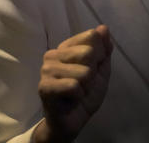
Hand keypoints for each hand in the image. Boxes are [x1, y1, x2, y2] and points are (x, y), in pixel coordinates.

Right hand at [34, 25, 113, 142]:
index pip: (92, 36)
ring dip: (86, 87)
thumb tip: (103, 28)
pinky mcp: (44, 87)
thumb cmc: (85, 94)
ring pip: (84, 72)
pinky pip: (74, 86)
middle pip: (88, 53)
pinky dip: (78, 96)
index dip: (100, 56)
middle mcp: (53, 54)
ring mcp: (46, 70)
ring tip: (76, 93)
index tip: (92, 69)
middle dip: (93, 73)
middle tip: (83, 84)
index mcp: (66, 47)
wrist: (74, 121)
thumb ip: (104, 49)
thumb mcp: (101, 70)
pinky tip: (70, 100)